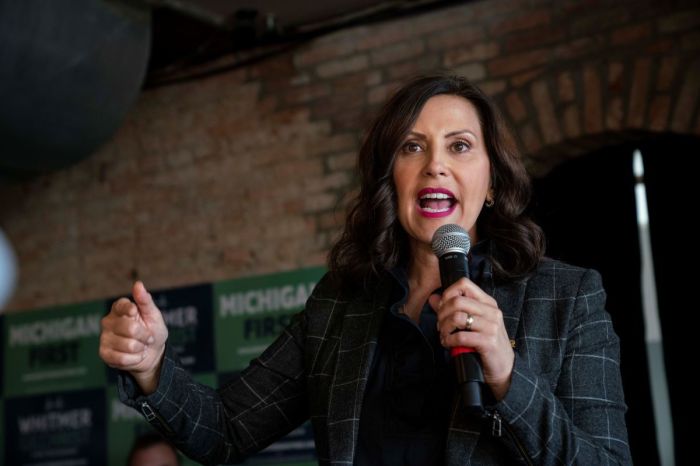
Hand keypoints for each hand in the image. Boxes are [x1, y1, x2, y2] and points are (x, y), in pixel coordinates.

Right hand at [99, 281, 167, 393]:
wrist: (152, 353)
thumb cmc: (152, 330)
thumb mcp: (153, 315)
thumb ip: (145, 300)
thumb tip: (138, 284)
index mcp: (119, 309)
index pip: (121, 305)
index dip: (130, 310)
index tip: (136, 312)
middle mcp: (108, 321)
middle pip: (130, 328)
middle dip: (145, 335)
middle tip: (147, 337)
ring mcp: (104, 338)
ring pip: (128, 345)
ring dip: (141, 348)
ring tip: (141, 346)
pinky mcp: (104, 354)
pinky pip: (122, 358)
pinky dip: (135, 359)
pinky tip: (135, 355)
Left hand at [428, 278, 513, 400]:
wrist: (504, 367)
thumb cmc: (486, 343)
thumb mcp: (471, 323)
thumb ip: (451, 309)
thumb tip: (433, 298)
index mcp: (487, 303)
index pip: (464, 284)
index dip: (448, 293)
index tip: (442, 308)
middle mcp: (491, 312)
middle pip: (457, 301)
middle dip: (442, 314)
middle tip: (440, 325)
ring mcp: (492, 326)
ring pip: (457, 317)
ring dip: (444, 328)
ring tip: (444, 335)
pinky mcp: (488, 342)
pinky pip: (460, 336)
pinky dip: (449, 340)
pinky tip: (448, 344)